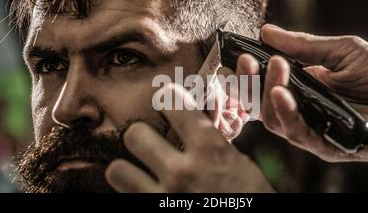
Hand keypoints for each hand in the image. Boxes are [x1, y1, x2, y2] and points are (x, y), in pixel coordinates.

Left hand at [105, 84, 273, 191]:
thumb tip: (191, 121)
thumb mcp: (240, 165)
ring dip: (127, 170)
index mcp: (210, 151)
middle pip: (135, 134)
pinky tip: (146, 191)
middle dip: (142, 136)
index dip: (167, 97)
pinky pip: (125, 197)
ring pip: (117, 170)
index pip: (173, 102)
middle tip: (149, 143)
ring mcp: (163, 200)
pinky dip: (133, 192)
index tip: (165, 99)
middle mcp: (182, 172)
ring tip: (139, 173)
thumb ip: (211, 143)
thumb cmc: (250, 199)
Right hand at [237, 24, 367, 169]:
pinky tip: (282, 94)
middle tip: (247, 61)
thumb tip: (268, 32)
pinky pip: (298, 134)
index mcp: (304, 87)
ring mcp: (313, 129)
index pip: (267, 82)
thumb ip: (305, 45)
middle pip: (263, 103)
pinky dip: (287, 114)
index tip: (243, 53)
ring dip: (268, 94)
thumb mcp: (343, 51)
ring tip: (275, 69)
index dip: (251, 71)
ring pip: (275, 120)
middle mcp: (303, 110)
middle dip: (250, 82)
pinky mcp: (326, 146)